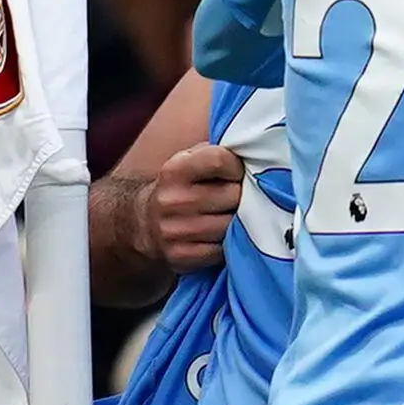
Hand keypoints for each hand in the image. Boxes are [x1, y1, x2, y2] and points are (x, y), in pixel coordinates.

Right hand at [149, 145, 243, 273]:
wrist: (144, 222)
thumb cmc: (183, 186)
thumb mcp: (192, 159)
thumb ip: (219, 152)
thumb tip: (258, 148)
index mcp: (176, 169)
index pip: (220, 160)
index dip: (238, 167)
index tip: (239, 173)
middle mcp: (173, 199)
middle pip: (234, 195)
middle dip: (245, 196)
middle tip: (243, 197)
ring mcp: (175, 230)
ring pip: (232, 225)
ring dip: (240, 223)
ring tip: (234, 216)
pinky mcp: (180, 256)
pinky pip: (223, 251)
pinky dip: (229, 245)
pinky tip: (223, 237)